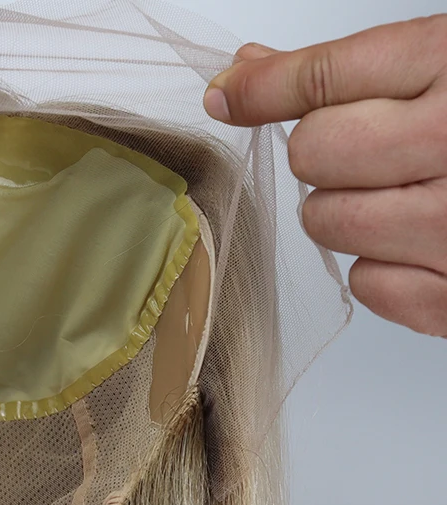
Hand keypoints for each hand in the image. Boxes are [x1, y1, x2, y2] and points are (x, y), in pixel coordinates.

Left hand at [203, 17, 446, 336]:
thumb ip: (356, 67)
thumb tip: (246, 70)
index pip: (326, 80)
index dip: (265, 87)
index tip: (230, 92)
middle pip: (313, 156)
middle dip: (329, 150)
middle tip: (375, 147)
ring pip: (329, 223)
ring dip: (351, 210)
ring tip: (410, 193)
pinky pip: (367, 284)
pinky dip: (384, 266)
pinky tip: (428, 241)